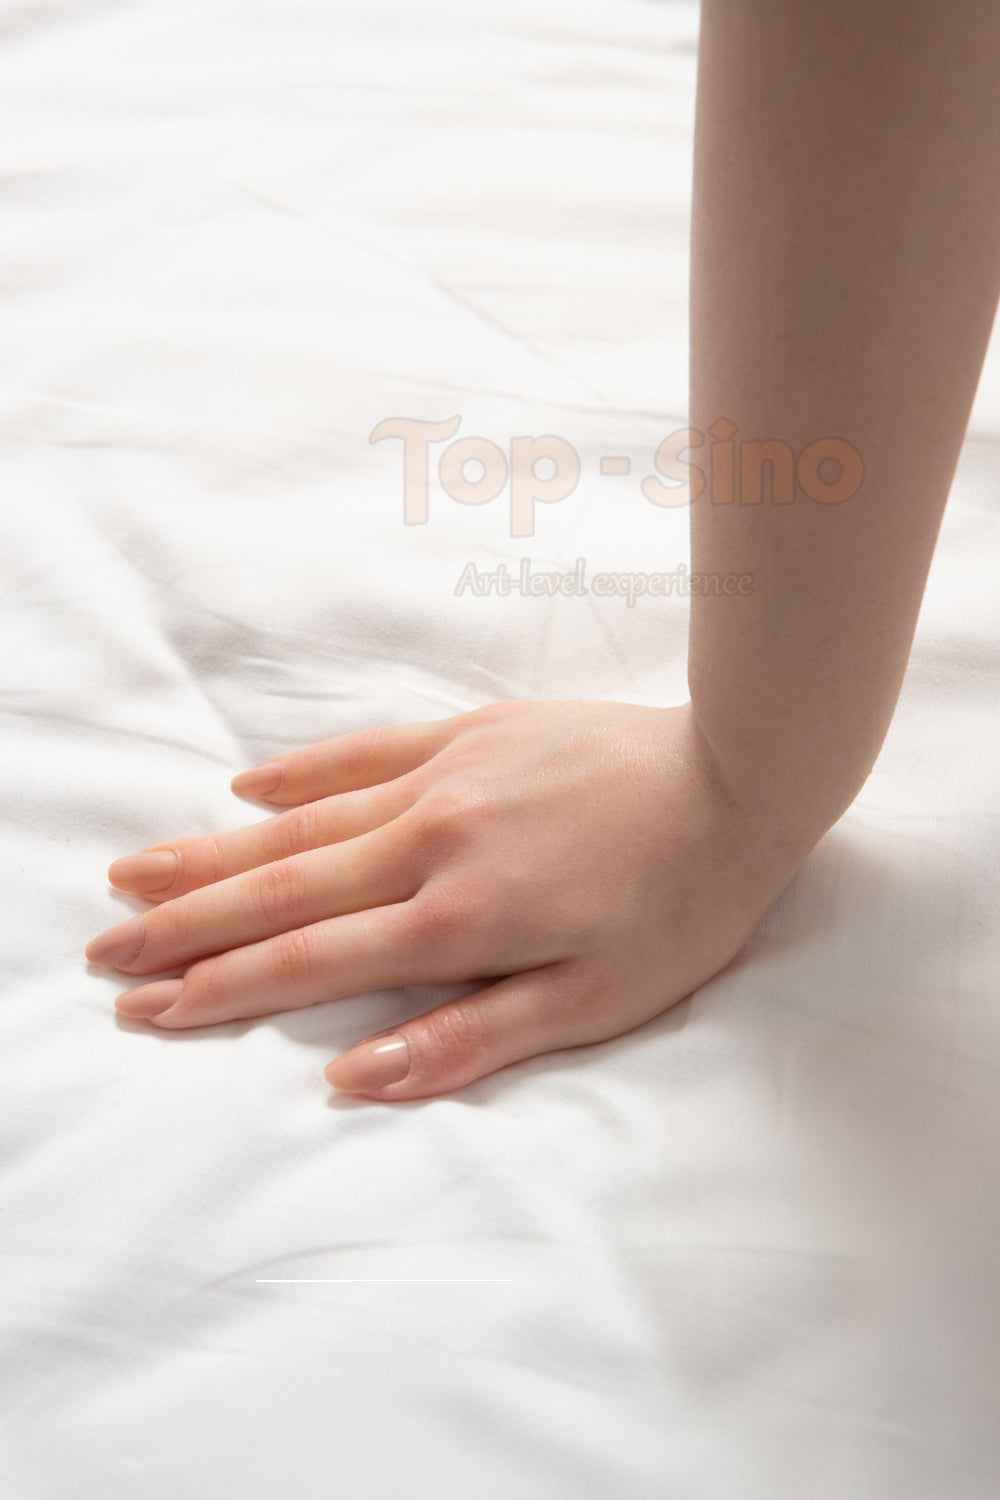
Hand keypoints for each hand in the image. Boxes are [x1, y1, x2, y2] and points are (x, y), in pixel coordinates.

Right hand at [86, 699, 807, 1101]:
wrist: (739, 770)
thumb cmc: (682, 900)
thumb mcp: (597, 1001)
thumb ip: (471, 1040)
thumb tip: (354, 1077)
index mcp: (459, 917)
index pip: (309, 960)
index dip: (220, 990)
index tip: (147, 1009)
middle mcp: (431, 840)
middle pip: (281, 888)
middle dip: (184, 925)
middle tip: (104, 946)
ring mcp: (444, 775)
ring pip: (303, 820)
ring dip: (213, 851)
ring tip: (135, 870)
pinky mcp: (469, 731)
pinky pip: (362, 752)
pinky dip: (299, 773)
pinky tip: (247, 787)